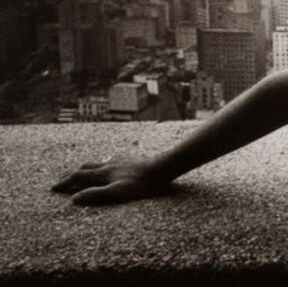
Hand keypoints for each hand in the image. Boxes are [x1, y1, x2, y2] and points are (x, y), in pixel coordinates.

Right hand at [51, 156, 170, 205]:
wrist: (162, 168)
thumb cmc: (141, 184)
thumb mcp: (117, 192)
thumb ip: (96, 195)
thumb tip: (74, 199)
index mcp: (103, 173)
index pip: (78, 177)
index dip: (65, 182)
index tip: (53, 187)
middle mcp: (109, 165)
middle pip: (85, 168)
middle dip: (72, 175)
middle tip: (62, 180)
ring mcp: (119, 161)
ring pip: (97, 163)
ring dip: (86, 168)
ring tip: (81, 172)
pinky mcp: (129, 161)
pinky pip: (111, 161)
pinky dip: (102, 165)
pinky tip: (108, 166)